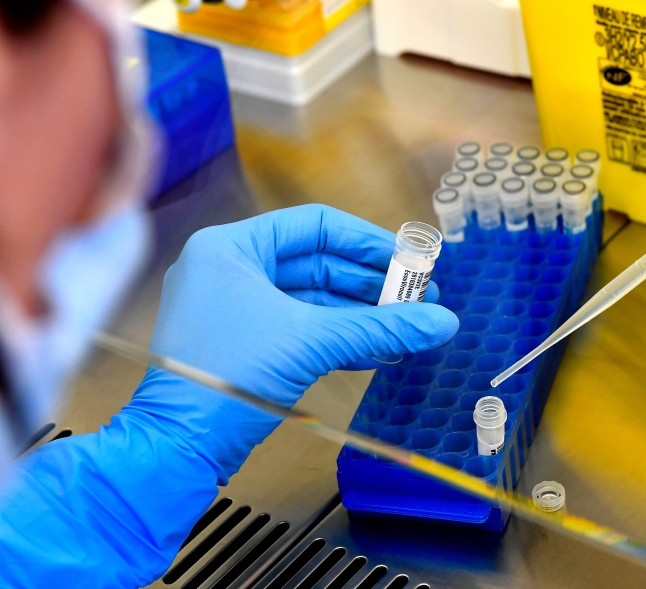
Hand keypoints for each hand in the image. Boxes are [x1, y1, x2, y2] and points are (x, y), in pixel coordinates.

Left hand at [126, 204, 458, 480]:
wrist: (175, 450)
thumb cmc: (221, 380)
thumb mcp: (311, 342)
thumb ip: (380, 327)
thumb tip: (441, 321)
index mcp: (231, 248)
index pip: (315, 225)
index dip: (368, 241)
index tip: (410, 259)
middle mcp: (231, 271)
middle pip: (320, 263)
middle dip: (372, 283)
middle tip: (418, 298)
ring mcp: (237, 309)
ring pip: (316, 300)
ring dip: (362, 314)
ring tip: (407, 326)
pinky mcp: (247, 346)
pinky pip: (305, 329)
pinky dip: (342, 337)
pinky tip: (380, 349)